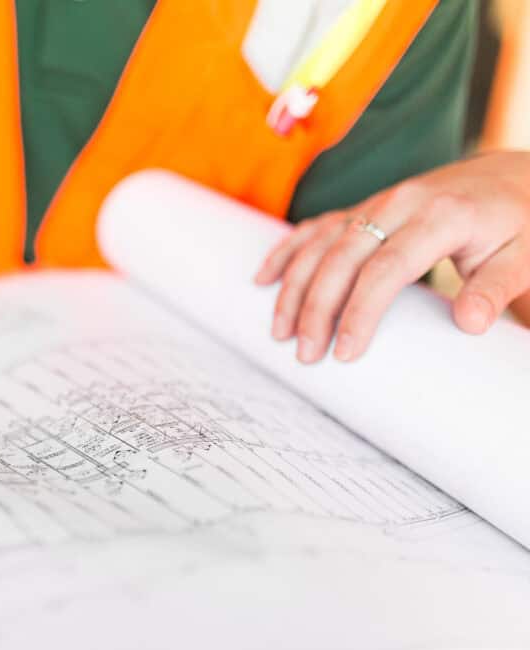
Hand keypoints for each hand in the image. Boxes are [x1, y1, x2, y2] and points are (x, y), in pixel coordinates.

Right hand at [255, 151, 529, 362]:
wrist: (515, 177)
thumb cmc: (521, 223)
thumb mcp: (525, 256)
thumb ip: (497, 288)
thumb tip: (468, 323)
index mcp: (442, 215)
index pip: (388, 267)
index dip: (360, 310)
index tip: (346, 351)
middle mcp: (401, 203)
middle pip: (343, 256)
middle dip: (316, 307)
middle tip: (306, 353)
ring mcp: (378, 202)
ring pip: (322, 243)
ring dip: (294, 287)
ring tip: (279, 331)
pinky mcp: (366, 207)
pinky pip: (317, 227)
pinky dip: (287, 251)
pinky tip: (265, 278)